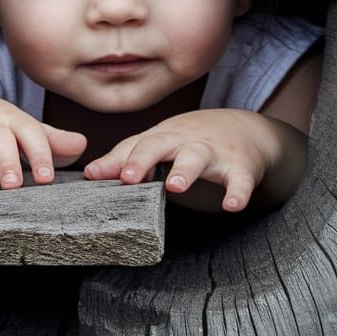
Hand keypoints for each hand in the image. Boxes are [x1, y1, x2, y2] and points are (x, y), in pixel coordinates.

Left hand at [83, 108, 298, 211]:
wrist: (245, 129)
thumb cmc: (189, 141)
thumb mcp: (158, 145)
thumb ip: (126, 159)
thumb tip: (91, 174)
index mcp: (160, 138)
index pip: (132, 146)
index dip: (114, 161)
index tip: (93, 175)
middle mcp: (182, 142)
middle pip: (159, 144)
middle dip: (142, 159)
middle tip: (127, 178)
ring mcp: (212, 153)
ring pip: (197, 158)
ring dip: (185, 170)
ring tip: (174, 186)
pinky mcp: (240, 167)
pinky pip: (240, 180)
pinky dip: (237, 192)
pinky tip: (231, 206)